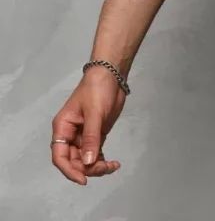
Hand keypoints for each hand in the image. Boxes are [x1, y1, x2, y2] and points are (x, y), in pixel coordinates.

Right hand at [50, 67, 126, 184]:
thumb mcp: (94, 113)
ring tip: (112, 166)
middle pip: (73, 161)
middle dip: (87, 169)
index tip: (84, 179)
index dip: (69, 171)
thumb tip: (88, 163)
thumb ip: (91, 138)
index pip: (60, 156)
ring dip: (97, 167)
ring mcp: (83, 136)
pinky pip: (95, 154)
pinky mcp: (95, 135)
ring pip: (85, 160)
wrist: (111, 75)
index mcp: (63, 128)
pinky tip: (113, 164)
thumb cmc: (97, 89)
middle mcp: (70, 134)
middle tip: (105, 167)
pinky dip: (102, 161)